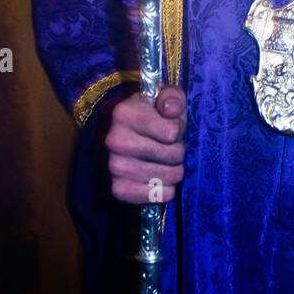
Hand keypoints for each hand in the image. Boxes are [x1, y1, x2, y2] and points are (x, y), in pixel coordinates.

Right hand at [105, 86, 186, 204]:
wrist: (124, 136)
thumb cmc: (151, 115)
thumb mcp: (163, 97)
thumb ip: (172, 97)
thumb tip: (172, 111)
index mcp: (124, 113)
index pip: (172, 132)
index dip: (178, 129)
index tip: (169, 126)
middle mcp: (115, 140)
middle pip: (174, 155)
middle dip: (178, 151)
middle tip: (169, 146)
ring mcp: (114, 166)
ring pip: (168, 176)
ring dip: (174, 171)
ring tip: (165, 161)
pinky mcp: (118, 189)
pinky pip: (156, 196)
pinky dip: (165, 190)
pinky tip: (160, 179)